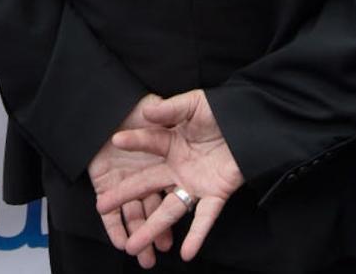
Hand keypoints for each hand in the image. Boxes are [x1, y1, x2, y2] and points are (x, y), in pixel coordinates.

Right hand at [96, 90, 244, 262]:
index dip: (133, 141)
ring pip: (169, 210)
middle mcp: (178, 168)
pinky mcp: (215, 195)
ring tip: (132, 246)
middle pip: (147, 185)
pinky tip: (186, 252)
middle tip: (102, 206)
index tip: (115, 140)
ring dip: (153, 228)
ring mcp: (195, 184)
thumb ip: (172, 109)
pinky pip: (204, 218)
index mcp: (171, 143)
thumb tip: (147, 110)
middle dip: (125, 196)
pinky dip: (196, 235)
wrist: (253, 124)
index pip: (148, 143)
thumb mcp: (195, 104)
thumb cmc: (223, 111)